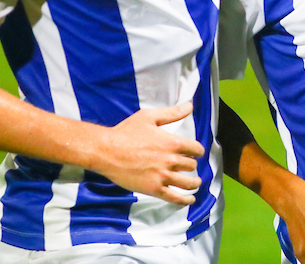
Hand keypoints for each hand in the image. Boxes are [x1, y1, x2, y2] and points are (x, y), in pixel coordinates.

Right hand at [90, 102, 204, 205]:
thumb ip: (172, 113)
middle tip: (188, 166)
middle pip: (191, 165)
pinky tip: (190, 200)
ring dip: (195, 183)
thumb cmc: (126, 132)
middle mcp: (171, 160)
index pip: (196, 149)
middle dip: (191, 164)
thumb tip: (189, 105)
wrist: (106, 151)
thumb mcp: (149, 117)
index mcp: (173, 143)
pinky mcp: (153, 189)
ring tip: (196, 183)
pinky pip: (174, 197)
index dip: (197, 151)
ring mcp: (163, 176)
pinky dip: (184, 200)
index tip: (196, 152)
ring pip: (188, 183)